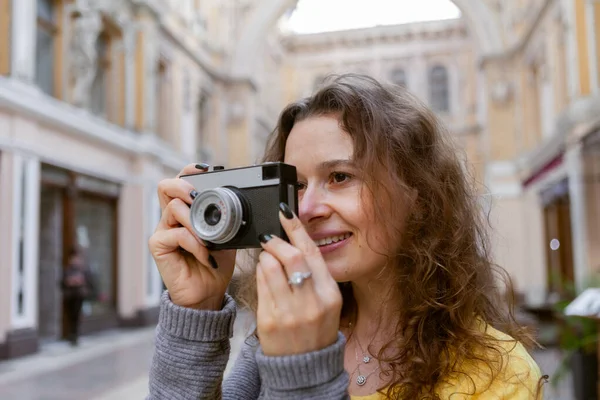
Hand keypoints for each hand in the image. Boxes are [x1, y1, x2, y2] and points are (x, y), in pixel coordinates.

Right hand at [148, 163, 235, 309]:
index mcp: (186, 212)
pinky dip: (197, 244)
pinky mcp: (158, 246)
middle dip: (184, 185)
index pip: (180, 182)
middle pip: (165, 187)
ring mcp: (163, 231)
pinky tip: (208, 256)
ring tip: (211, 238)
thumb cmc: (217, 263)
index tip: (206, 169)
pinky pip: (178, 234)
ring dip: (197, 221)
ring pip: (174, 208)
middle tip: (199, 195)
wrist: (208, 292)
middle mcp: (170, 218)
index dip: (189, 171)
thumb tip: (236, 201)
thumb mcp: (227, 235)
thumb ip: (226, 218)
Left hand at [256, 203, 341, 355]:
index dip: (297, 229)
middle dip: (277, 241)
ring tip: (266, 256)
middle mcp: (312, 303)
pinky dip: (259, 272)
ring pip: (271, 267)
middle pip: (292, 256)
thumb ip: (315, 274)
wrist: (303, 365)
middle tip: (270, 236)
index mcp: (330, 294)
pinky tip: (263, 272)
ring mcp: (290, 312)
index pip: (312, 252)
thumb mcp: (327, 302)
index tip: (285, 212)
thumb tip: (294, 241)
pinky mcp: (269, 320)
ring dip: (265, 255)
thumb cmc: (315, 328)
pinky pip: (260, 285)